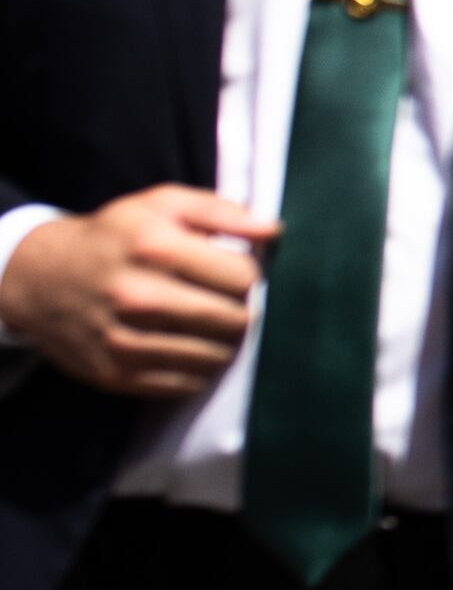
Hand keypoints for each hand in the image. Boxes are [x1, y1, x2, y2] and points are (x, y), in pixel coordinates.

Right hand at [0, 186, 278, 397]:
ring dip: (224, 345)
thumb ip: (222, 212)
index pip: (243, 276)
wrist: (40, 276)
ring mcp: (123, 339)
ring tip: (211, 328)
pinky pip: (186, 384)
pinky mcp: (114, 374)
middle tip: (230, 305)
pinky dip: (198, 370)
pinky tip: (188, 349)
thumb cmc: (116, 236)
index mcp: (153, 246)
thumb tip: (274, 231)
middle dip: (242, 313)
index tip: (235, 274)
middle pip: (234, 320)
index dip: (249, 276)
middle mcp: (136, 295)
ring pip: (215, 358)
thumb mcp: (162, 204)